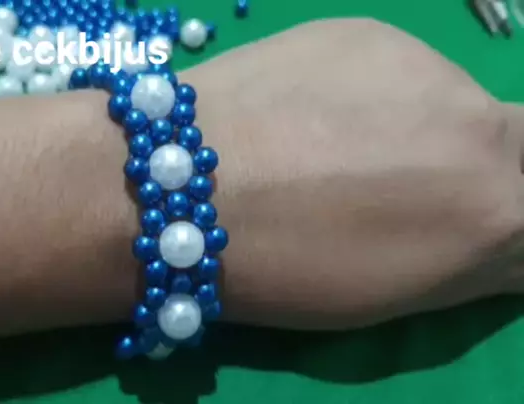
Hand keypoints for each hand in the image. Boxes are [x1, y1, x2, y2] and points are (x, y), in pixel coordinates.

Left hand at [181, 18, 523, 329]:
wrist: (179, 187)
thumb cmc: (281, 270)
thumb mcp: (390, 296)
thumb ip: (467, 258)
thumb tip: (498, 235)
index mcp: (496, 214)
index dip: (506, 215)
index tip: (466, 218)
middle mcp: (481, 129)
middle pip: (521, 137)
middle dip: (482, 162)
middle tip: (409, 179)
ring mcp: (425, 69)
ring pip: (450, 98)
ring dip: (418, 124)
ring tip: (332, 147)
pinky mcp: (370, 32)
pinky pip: (395, 69)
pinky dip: (370, 92)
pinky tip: (307, 112)